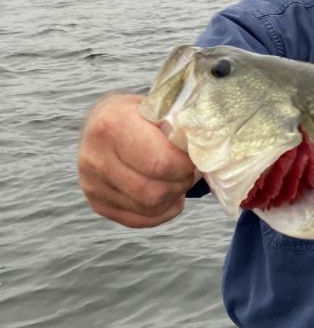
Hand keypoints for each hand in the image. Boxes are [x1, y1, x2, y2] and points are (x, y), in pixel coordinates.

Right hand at [78, 93, 196, 226]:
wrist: (104, 120)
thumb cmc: (140, 114)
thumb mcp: (158, 107)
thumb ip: (180, 126)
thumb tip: (208, 149)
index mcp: (112, 125)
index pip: (159, 163)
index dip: (184, 166)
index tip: (193, 158)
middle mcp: (95, 156)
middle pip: (152, 192)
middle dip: (180, 184)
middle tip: (189, 172)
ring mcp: (92, 183)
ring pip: (147, 208)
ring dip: (172, 198)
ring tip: (178, 181)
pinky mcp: (97, 203)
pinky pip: (138, 220)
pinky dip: (161, 212)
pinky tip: (168, 196)